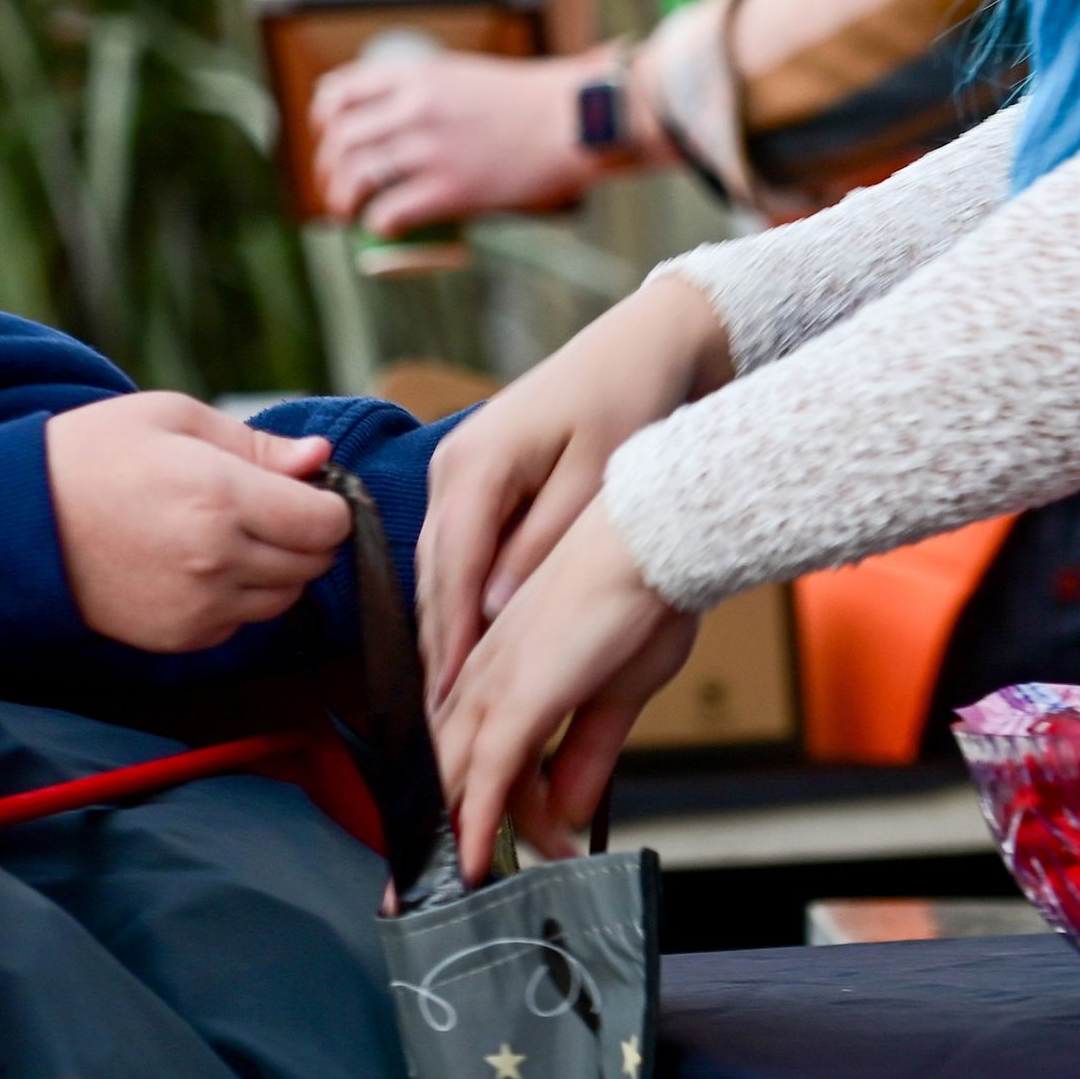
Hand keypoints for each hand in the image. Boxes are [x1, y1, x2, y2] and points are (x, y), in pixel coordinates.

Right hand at [45, 393, 351, 652]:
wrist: (22, 521)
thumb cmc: (96, 455)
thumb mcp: (174, 419)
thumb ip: (255, 444)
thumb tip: (318, 459)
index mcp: (222, 497)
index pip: (326, 523)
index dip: (328, 503)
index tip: (305, 487)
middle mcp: (218, 560)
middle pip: (312, 563)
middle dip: (305, 533)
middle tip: (267, 504)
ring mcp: (200, 607)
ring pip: (284, 598)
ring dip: (277, 568)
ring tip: (230, 532)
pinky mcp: (181, 638)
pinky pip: (243, 623)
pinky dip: (239, 597)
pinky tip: (200, 563)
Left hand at [310, 48, 615, 232]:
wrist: (574, 121)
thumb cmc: (530, 103)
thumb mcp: (468, 77)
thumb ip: (434, 93)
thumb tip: (410, 119)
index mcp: (418, 75)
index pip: (341, 90)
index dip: (323, 118)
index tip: (327, 136)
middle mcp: (415, 108)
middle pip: (342, 140)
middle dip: (327, 169)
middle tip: (336, 188)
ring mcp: (430, 149)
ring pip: (357, 177)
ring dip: (340, 201)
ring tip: (346, 214)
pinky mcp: (450, 189)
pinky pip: (389, 212)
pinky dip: (377, 224)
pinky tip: (380, 229)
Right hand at [415, 275, 729, 704]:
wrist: (647, 343)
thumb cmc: (630, 402)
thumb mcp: (595, 481)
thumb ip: (541, 546)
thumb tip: (491, 610)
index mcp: (475, 468)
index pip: (448, 575)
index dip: (447, 648)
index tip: (447, 713)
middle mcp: (452, 469)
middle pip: (432, 580)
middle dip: (436, 658)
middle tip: (444, 735)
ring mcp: (458, 470)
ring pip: (438, 570)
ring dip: (445, 636)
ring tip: (452, 712)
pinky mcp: (476, 477)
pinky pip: (457, 552)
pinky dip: (461, 603)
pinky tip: (473, 648)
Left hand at [431, 501, 699, 869]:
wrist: (655, 541)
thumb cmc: (643, 598)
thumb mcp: (617, 696)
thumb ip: (586, 754)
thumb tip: (567, 812)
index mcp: (507, 669)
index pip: (471, 752)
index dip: (467, 809)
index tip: (463, 858)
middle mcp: (488, 675)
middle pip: (445, 767)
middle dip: (433, 833)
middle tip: (417, 892)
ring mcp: (498, 683)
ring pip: (454, 773)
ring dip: (448, 838)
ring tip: (436, 897)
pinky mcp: (520, 694)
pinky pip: (486, 770)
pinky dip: (477, 820)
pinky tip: (474, 863)